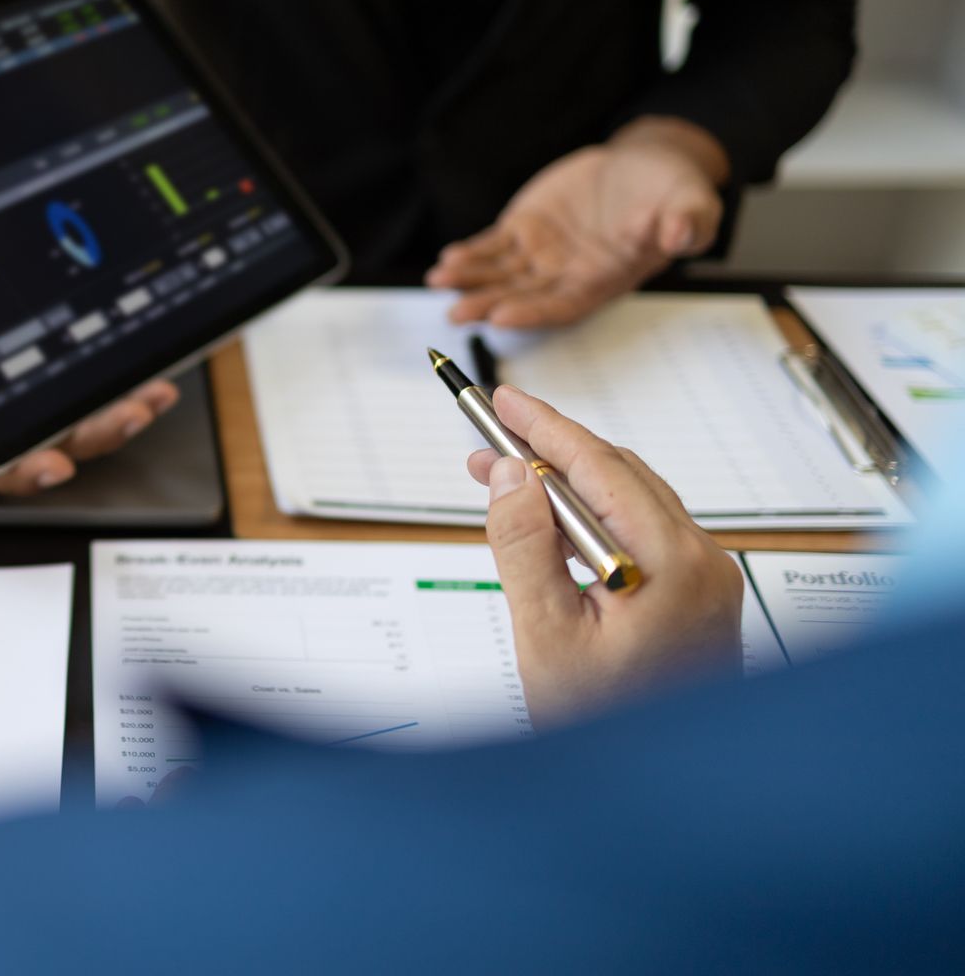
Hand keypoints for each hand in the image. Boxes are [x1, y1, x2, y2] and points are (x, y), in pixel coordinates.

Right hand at [0, 369, 180, 495]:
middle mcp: (14, 440)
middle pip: (32, 466)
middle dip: (48, 468)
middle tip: (57, 464)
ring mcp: (51, 420)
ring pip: (82, 438)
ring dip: (110, 428)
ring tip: (133, 411)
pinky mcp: (82, 399)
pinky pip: (112, 407)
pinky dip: (140, 400)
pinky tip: (159, 390)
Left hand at [426, 117, 728, 327]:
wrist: (646, 165)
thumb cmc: (672, 192)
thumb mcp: (691, 203)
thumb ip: (687, 223)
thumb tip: (681, 234)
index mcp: (603, 278)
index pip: (563, 305)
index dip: (532, 313)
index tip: (502, 316)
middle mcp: (567, 272)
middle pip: (522, 295)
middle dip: (488, 304)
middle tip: (458, 312)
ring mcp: (543, 252)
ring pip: (500, 274)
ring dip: (470, 281)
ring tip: (440, 281)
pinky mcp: (526, 228)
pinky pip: (492, 247)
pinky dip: (469, 254)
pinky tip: (447, 261)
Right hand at [466, 385, 744, 727]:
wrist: (666, 792)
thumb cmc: (608, 728)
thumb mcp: (545, 634)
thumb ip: (524, 546)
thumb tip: (508, 475)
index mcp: (674, 566)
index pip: (600, 468)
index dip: (545, 428)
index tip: (502, 401)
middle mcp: (704, 565)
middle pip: (619, 475)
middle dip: (548, 454)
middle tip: (485, 445)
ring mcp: (707, 581)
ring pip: (630, 501)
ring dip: (566, 486)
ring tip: (503, 485)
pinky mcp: (699, 597)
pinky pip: (641, 532)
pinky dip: (591, 519)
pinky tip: (550, 529)